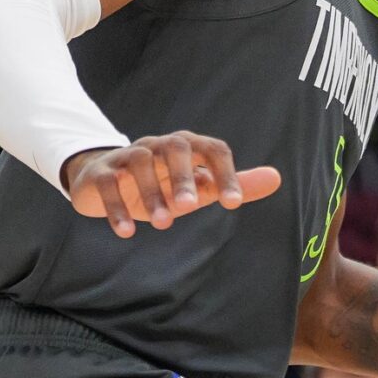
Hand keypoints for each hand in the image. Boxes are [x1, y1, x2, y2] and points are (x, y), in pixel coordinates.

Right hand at [64, 133, 279, 239]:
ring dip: (152, 194)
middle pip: (174, 148)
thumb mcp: (202, 187)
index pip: (213, 149)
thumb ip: (236, 185)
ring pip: (139, 163)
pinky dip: (116, 207)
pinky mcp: (100, 172)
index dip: (225, 173)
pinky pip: (107, 183)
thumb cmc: (165, 185)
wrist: (107, 180)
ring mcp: (126, 155)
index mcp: (187, 147)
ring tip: (164, 223)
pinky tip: (126, 231)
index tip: (233, 203)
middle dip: (182, 177)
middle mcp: (158, 146)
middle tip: (190, 207)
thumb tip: (276, 178)